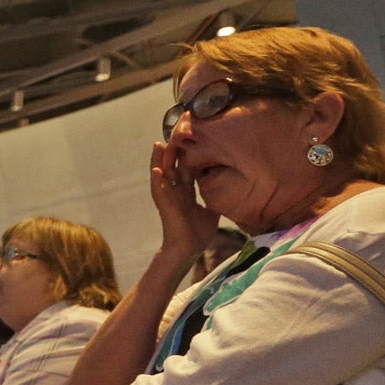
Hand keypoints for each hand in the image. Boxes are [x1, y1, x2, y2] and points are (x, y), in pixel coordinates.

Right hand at [150, 139, 218, 265]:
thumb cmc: (198, 233)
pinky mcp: (165, 206)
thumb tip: (228, 189)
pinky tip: (156, 170)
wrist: (189, 249)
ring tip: (157, 145)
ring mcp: (169, 198)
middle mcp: (175, 193)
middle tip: (171, 135)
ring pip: (161, 176)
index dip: (186, 156)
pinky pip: (159, 192)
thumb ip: (214, 198)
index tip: (189, 141)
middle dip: (171, 152)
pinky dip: (157, 181)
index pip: (185, 170)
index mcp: (185, 193)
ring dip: (158, 161)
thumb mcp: (211, 210)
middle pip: (172, 168)